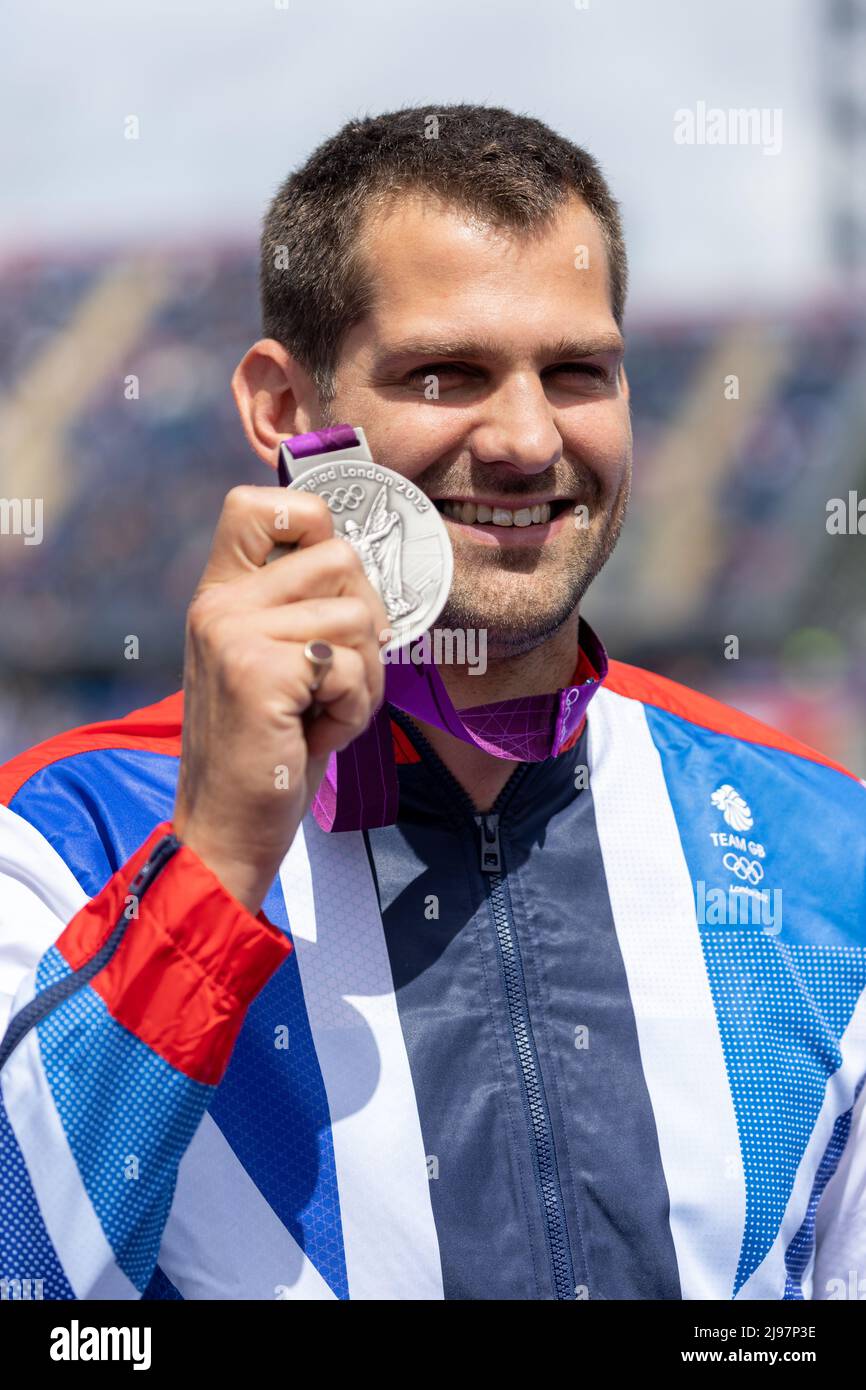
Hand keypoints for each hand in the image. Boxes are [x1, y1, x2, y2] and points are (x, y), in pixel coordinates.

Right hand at [173, 485, 387, 912]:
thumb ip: (301, 608)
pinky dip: (354, 708)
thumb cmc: (269, 748)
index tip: (327, 585)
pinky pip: (352, 663)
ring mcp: (233, 633)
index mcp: (219, 593)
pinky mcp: (258, 672)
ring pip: (358, 614)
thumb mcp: (276, 663)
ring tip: (322, 713)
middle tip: (333, 679)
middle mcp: (218, 603)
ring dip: (364, 676)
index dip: (313, 524)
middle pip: (342, 556)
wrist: (228, 829)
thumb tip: (367, 561)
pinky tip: (318, 735)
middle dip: (365, 622)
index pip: (261, 503)